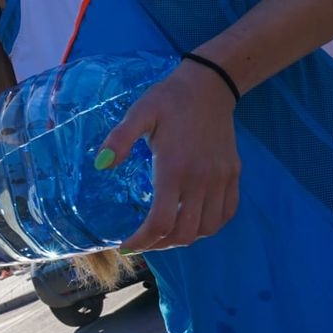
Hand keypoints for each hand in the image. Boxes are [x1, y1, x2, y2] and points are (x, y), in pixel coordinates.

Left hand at [99, 58, 240, 251]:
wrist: (210, 86)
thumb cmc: (168, 100)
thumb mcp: (138, 114)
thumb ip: (119, 139)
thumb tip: (100, 164)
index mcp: (174, 168)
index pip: (161, 222)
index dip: (142, 240)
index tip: (125, 246)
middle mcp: (201, 179)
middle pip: (184, 232)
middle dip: (159, 244)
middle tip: (141, 242)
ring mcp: (220, 179)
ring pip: (207, 228)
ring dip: (184, 238)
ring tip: (163, 235)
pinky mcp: (233, 175)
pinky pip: (226, 213)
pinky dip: (208, 227)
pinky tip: (190, 222)